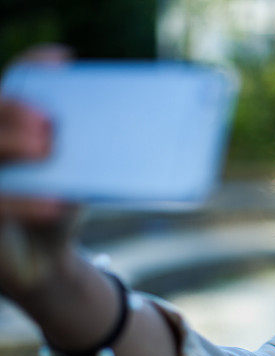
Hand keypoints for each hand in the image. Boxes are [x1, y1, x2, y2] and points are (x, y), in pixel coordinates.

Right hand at [0, 44, 81, 297]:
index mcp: (14, 128)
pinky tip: (57, 203)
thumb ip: (95, 153)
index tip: (64, 60)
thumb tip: (146, 131)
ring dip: (11, 143)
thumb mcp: (80, 176)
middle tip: (49, 118)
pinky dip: (26, 203)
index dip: (33, 68)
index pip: (16, 86)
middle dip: (15, 109)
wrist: (44, 261)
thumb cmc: (60, 205)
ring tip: (46, 147)